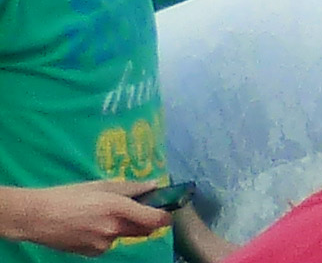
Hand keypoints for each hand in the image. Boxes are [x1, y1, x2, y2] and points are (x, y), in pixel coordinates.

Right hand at [3, 181, 167, 253]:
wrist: (37, 218)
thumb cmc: (69, 196)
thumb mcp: (101, 185)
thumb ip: (130, 187)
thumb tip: (154, 185)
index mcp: (118, 209)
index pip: (154, 219)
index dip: (165, 216)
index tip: (167, 210)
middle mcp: (113, 229)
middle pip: (144, 231)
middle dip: (147, 222)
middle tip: (139, 209)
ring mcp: (102, 244)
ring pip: (124, 236)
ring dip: (123, 228)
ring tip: (101, 215)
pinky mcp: (92, 254)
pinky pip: (108, 244)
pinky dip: (106, 236)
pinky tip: (89, 226)